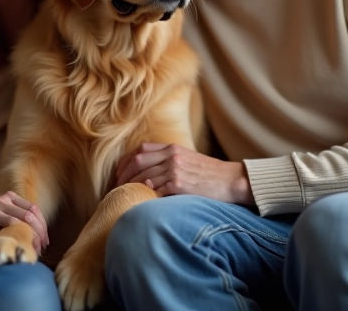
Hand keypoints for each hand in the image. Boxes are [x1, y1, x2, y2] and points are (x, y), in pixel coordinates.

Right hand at [0, 189, 48, 251]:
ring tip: (30, 250)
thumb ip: (14, 210)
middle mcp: (1, 202)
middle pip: (29, 217)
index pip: (34, 209)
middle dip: (39, 234)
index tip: (45, 238)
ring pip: (17, 225)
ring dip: (27, 239)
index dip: (43, 225)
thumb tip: (33, 228)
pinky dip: (8, 243)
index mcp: (8, 197)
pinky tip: (12, 250)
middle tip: (42, 247)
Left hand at [115, 143, 254, 204]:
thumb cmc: (211, 174)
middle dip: (123, 174)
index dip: (126, 161)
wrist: (231, 180)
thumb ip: (171, 161)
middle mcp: (172, 156)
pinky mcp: (178, 184)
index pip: (141, 150)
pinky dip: (145, 194)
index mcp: (173, 148)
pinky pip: (155, 189)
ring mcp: (175, 169)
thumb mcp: (189, 159)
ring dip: (131, 187)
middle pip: (138, 161)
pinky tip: (141, 200)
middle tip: (116, 186)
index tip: (119, 172)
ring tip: (125, 196)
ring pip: (143, 176)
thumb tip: (150, 173)